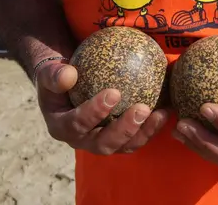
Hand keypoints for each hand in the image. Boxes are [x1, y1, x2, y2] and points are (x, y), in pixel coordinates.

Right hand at [36, 61, 168, 154]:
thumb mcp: (50, 72)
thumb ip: (53, 74)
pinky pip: (138, 136)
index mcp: (62, 127)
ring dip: (144, 132)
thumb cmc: (60, 75)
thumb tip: (68, 75)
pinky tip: (168, 108)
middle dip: (124, 130)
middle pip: (104, 144)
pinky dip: (153, 126)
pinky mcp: (120, 139)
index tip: (114, 93)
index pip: (77, 124)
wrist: (68, 84)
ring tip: (161, 113)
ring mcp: (102, 141)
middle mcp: (82, 140)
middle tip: (142, 109)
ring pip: (125, 146)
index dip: (95, 112)